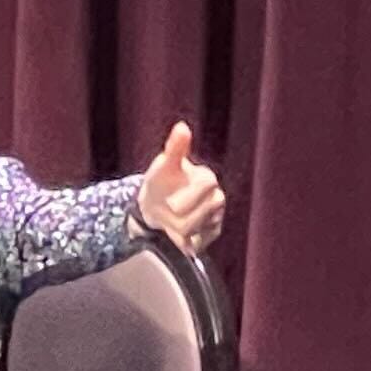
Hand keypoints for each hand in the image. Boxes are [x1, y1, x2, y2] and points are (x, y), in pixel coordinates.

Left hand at [138, 122, 225, 253]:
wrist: (155, 207)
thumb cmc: (161, 183)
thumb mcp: (163, 166)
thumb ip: (174, 148)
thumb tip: (181, 127)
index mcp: (207, 179)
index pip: (207, 187)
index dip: (188, 198)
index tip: (171, 203)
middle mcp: (216, 198)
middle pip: (203, 213)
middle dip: (180, 217)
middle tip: (167, 211)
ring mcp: (215, 217)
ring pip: (198, 231)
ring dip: (178, 230)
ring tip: (169, 222)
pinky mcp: (211, 234)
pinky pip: (198, 244)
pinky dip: (183, 242)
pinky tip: (175, 234)